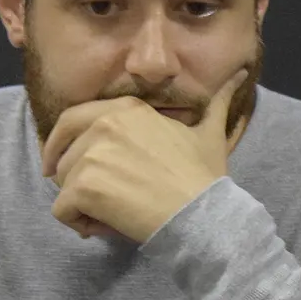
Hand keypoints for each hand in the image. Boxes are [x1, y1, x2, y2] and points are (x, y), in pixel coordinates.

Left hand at [41, 71, 247, 241]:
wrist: (203, 214)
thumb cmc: (204, 178)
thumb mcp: (209, 133)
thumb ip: (217, 102)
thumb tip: (240, 72)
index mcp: (125, 109)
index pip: (70, 120)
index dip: (60, 145)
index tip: (60, 165)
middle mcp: (103, 123)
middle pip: (64, 156)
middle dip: (74, 181)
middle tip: (94, 201)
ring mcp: (91, 154)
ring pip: (62, 185)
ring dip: (81, 204)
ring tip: (113, 214)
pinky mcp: (84, 186)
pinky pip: (62, 211)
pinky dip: (79, 224)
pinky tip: (107, 228)